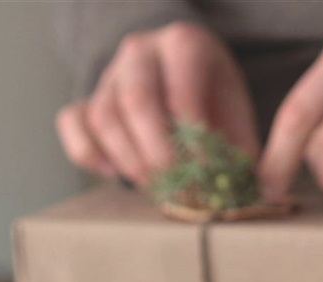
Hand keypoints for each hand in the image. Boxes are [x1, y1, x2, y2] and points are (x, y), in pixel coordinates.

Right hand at [55, 22, 257, 186]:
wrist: (187, 76)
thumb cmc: (216, 102)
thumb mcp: (236, 115)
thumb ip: (240, 150)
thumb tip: (250, 195)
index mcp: (186, 44)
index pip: (182, 91)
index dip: (192, 137)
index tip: (206, 172)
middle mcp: (142, 51)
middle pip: (137, 101)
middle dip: (157, 153)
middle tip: (176, 187)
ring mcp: (110, 72)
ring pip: (103, 114)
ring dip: (128, 159)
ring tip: (155, 186)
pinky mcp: (87, 95)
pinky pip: (72, 121)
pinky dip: (87, 152)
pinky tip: (114, 174)